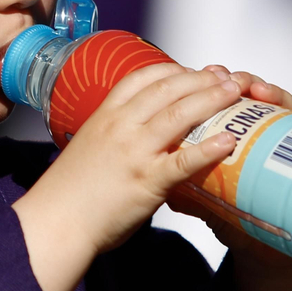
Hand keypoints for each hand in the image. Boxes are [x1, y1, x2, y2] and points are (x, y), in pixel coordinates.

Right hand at [13, 64, 244, 290]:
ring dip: (212, 99)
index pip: (143, 77)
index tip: (192, 69)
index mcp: (105, 115)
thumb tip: (141, 134)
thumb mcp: (89, 146)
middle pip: (168, 88)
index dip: (173, 69)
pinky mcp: (148, 180)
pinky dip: (209, 148)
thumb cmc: (69, 191)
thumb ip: (115, 135)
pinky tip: (229, 141)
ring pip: (180, 114)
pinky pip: (185, 159)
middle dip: (201, 78)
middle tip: (225, 76)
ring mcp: (135, 151)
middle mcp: (121, 126)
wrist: (57, 221)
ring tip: (234, 92)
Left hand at [183, 66, 291, 290]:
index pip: (229, 101)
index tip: (210, 72)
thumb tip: (167, 193)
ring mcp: (291, 147)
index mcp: (237, 138)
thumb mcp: (210, 205)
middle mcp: (266, 136)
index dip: (219, 84)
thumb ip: (191, 196)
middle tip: (241, 84)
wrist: (266, 251)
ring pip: (289, 112)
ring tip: (267, 94)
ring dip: (281, 98)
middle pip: (259, 99)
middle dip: (250, 83)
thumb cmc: (237, 219)